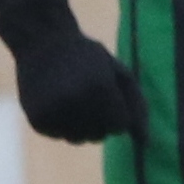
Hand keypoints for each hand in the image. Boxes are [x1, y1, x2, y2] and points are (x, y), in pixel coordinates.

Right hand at [0, 0, 141, 146]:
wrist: (42, 41)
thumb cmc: (88, 58)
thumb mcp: (119, 73)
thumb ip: (137, 106)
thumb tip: (145, 142)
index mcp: (100, 88)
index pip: (120, 125)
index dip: (117, 111)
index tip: (106, 93)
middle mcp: (75, 102)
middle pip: (100, 135)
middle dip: (99, 120)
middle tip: (86, 93)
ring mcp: (54, 112)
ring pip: (79, 139)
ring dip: (81, 126)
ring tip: (72, 99)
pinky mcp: (37, 120)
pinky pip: (59, 136)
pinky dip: (61, 124)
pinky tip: (55, 101)